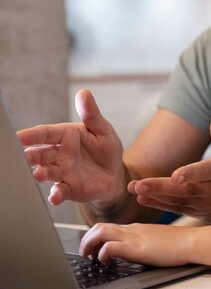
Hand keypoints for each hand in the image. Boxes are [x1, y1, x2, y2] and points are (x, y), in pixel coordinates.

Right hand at [17, 90, 125, 205]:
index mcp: (65, 136)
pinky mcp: (69, 188)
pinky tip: (56, 196)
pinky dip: (56, 194)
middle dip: (29, 156)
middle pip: (39, 154)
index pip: (45, 133)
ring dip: (41, 174)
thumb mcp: (103, 130)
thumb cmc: (106, 149)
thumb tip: (84, 93)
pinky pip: (60, 191)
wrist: (115, 174)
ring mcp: (62, 172)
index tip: (18, 136)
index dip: (31, 135)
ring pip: (46, 172)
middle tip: (23, 157)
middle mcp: (59, 155)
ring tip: (39, 174)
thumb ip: (92, 114)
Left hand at [80, 223, 191, 265]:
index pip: (109, 227)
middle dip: (87, 240)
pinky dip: (102, 255)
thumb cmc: (180, 243)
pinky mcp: (135, 247)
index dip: (95, 237)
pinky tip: (107, 263)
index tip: (94, 249)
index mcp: (136, 228)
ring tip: (90, 257)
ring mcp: (133, 236)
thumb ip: (145, 244)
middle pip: (99, 227)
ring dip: (89, 245)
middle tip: (86, 253)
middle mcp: (131, 229)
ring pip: (99, 233)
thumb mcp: (157, 241)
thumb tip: (138, 254)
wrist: (191, 241)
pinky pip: (109, 247)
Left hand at [127, 114, 210, 224]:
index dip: (191, 173)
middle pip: (185, 189)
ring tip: (134, 189)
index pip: (205, 171)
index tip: (176, 175)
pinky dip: (159, 204)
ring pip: (177, 200)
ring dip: (155, 195)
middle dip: (160, 187)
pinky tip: (142, 198)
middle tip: (138, 184)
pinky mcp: (196, 212)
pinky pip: (175, 208)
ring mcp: (203, 203)